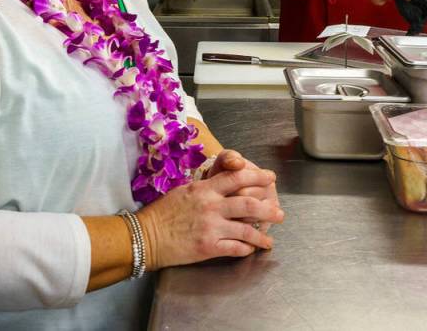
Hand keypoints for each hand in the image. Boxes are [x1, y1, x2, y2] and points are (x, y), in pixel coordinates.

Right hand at [136, 166, 284, 270]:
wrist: (147, 236)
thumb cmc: (162, 213)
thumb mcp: (184, 191)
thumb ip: (206, 189)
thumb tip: (223, 188)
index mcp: (205, 189)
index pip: (237, 178)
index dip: (257, 177)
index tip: (270, 177)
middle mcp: (211, 206)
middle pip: (248, 203)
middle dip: (268, 208)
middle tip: (279, 212)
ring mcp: (211, 227)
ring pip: (246, 229)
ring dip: (262, 234)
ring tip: (270, 239)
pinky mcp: (209, 247)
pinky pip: (235, 248)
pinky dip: (246, 249)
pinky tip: (251, 250)